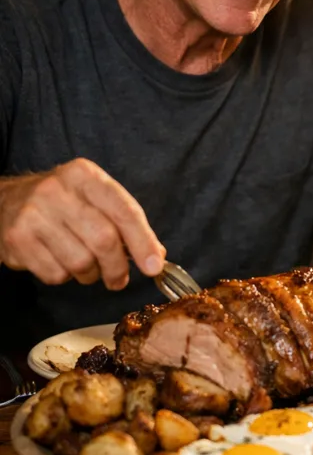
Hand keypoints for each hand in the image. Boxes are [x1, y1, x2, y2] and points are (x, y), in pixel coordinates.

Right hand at [0, 158, 165, 289]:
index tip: (154, 266)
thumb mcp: (95, 197)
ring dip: (91, 274)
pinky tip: (62, 262)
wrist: (6, 201)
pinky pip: (56, 273)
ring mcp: (34, 214)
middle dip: (118, 267)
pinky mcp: (17, 238)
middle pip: (104, 240)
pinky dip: (66, 276)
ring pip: (80, 262)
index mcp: (85, 175)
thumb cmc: (64, 202)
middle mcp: (58, 190)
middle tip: (119, 279)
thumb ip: (126, 221)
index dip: (143, 241)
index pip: (124, 211)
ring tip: (88, 267)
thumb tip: (156, 255)